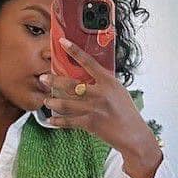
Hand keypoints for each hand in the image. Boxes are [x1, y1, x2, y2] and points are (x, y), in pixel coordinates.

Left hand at [41, 36, 157, 157]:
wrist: (133, 134)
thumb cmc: (126, 112)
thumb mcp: (118, 91)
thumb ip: (103, 83)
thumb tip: (87, 75)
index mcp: (108, 82)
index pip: (89, 62)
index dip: (74, 51)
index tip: (62, 42)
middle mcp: (100, 94)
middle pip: (71, 84)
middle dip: (54, 81)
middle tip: (43, 78)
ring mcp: (95, 109)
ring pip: (66, 103)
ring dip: (53, 102)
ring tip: (46, 100)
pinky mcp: (91, 123)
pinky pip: (69, 121)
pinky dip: (58, 121)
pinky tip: (50, 120)